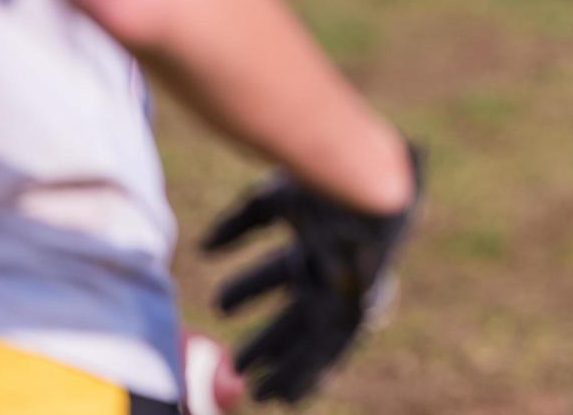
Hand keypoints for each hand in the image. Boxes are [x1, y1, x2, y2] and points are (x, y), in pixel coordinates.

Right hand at [202, 145, 423, 402]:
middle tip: (237, 369)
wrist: (369, 180)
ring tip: (261, 395)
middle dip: (268, 342)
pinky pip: (339, 346)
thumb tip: (203, 247)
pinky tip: (290, 393)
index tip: (218, 305)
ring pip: (316, 337)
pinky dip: (314, 370)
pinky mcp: (360, 303)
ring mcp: (347, 286)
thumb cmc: (327, 179)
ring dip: (289, 366)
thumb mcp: (275, 198)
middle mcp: (330, 267)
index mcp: (312, 240)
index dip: (248, 290)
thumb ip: (242, 221)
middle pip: (296, 315)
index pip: (276, 273)